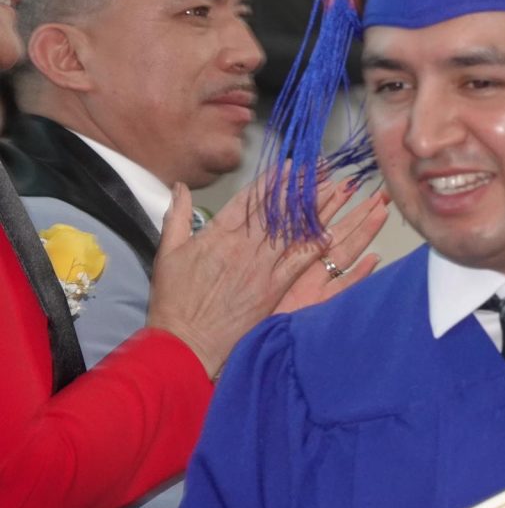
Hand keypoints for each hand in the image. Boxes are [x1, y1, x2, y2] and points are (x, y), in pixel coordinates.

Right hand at [146, 177, 381, 378]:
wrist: (184, 342)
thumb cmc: (173, 300)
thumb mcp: (168, 252)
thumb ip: (177, 216)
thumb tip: (179, 186)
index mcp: (217, 233)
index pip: (250, 199)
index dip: (273, 180)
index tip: (290, 165)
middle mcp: (243, 245)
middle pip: (277, 210)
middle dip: (300, 187)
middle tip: (321, 169)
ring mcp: (259, 267)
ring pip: (291, 230)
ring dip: (313, 209)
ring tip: (333, 189)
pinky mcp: (272, 289)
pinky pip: (296, 263)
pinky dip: (313, 247)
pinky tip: (330, 233)